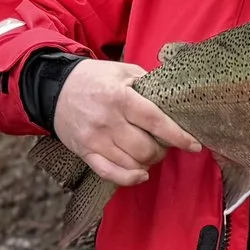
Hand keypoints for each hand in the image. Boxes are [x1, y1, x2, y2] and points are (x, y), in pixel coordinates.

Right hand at [52, 59, 202, 187]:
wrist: (55, 88)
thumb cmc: (94, 78)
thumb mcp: (123, 71)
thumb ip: (148, 84)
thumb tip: (173, 100)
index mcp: (119, 98)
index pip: (155, 121)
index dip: (178, 136)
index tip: (194, 145)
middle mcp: (107, 121)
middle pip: (145, 148)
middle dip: (161, 150)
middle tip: (164, 144)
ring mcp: (94, 139)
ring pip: (131, 163)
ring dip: (148, 162)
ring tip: (150, 153)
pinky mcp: (85, 152)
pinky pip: (109, 174)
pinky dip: (129, 178)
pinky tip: (141, 174)